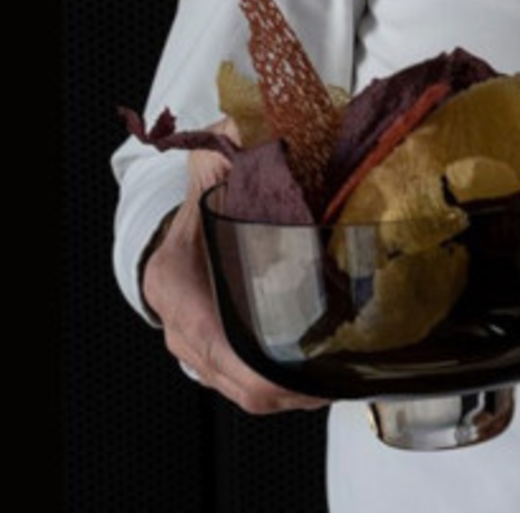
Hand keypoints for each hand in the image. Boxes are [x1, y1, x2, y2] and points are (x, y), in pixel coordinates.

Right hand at [140, 123, 329, 413]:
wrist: (180, 228)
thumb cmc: (201, 206)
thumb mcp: (211, 174)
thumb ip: (227, 150)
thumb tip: (247, 126)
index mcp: (178, 293)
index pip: (220, 351)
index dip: (266, 372)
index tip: (309, 374)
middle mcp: (184, 333)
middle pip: (243, 385)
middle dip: (293, 388)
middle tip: (342, 376)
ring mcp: (200, 352)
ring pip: (250, 393)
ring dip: (295, 391)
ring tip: (339, 377)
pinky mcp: (220, 358)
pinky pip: (253, 386)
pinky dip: (287, 385)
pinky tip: (321, 373)